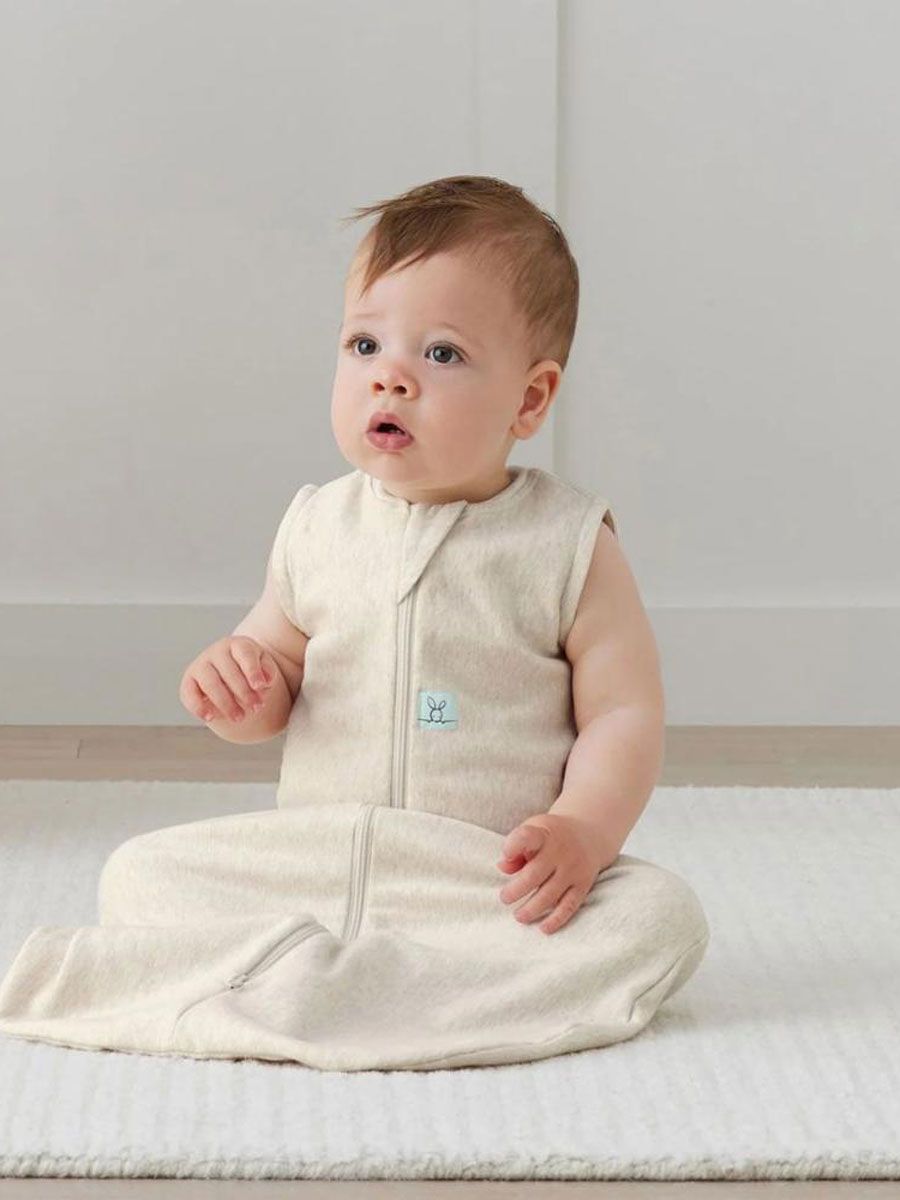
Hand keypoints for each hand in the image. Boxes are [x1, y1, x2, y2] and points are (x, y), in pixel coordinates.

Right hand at [179, 635, 277, 724]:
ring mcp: (200, 665)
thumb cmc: (250, 669)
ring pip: (210, 683)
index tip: (260, 687)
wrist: (231, 672)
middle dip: (244, 693)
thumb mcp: (264, 666)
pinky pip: (189, 693)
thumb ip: (268, 672)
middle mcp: (216, 651)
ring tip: (240, 717)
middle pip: (228, 672)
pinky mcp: (188, 681)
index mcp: (237, 644)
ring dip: (226, 703)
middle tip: (256, 708)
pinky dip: (198, 707)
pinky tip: (211, 718)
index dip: (253, 670)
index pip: (244, 654)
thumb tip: (265, 682)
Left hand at [496, 812, 617, 934]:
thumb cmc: (551, 835)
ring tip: (519, 916)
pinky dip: (556, 919)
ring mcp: (573, 869)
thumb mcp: (534, 830)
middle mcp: (560, 851)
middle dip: (516, 890)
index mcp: (544, 834)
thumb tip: (503, 867)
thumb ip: (516, 847)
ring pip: (550, 894)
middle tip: (505, 898)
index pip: (527, 837)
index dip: (513, 847)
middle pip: (535, 874)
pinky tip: (543, 928)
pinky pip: (569, 905)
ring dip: (532, 909)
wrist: (591, 834)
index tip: (506, 855)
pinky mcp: (583, 885)